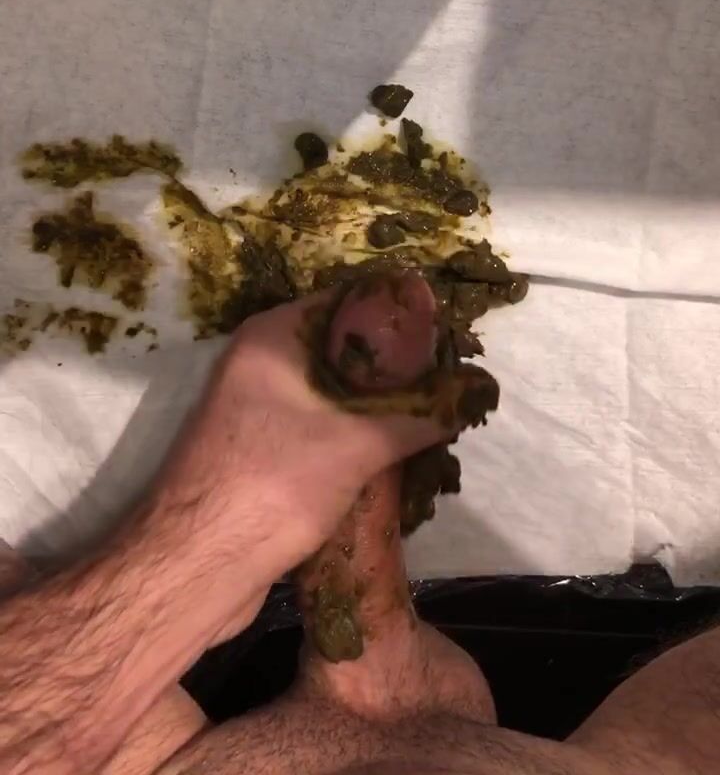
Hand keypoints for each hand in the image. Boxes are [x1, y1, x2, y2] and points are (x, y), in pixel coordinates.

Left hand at [145, 273, 442, 643]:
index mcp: (272, 337)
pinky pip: (322, 429)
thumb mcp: (358, 444)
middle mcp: (260, 363)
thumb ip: (418, 414)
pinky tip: (399, 455)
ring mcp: (258, 409)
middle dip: (396, 367)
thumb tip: (473, 393)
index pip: (348, 302)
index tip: (447, 332)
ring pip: (334, 395)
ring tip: (436, 416)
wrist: (194, 567)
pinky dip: (357, 437)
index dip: (399, 314)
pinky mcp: (262, 452)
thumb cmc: (271, 485)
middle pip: (343, 350)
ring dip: (379, 407)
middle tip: (451, 379)